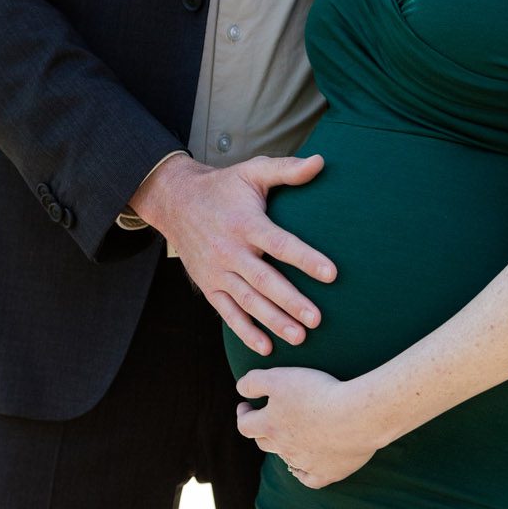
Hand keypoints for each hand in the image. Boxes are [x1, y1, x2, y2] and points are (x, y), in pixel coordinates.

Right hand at [135, 153, 335, 356]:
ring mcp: (218, 271)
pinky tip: (265, 346)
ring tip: (299, 337)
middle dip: (290, 301)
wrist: (175, 201)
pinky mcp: (208, 286)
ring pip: (247, 301)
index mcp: (246, 223)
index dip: (305, 259)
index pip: (280, 244)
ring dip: (272, 321)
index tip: (331, 273)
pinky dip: (244, 331)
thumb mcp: (252, 172)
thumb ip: (286, 170)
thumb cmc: (223, 187)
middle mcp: (230, 250)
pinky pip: (227, 312)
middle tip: (317, 319)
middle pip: (264, 280)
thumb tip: (320, 162)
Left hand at [235, 366, 379, 488]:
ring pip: (286, 459)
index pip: (244, 425)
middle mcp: (284, 447)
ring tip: (289, 436)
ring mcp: (305, 463)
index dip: (243, 414)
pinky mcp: (327, 473)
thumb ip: (253, 382)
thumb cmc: (318, 393)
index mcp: (270, 425)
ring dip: (283, 448)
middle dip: (261, 430)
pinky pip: (309, 479)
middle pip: (263, 443)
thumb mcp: (279, 378)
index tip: (246, 406)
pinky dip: (304, 472)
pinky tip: (305, 465)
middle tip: (266, 418)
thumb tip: (240, 390)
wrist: (357, 416)